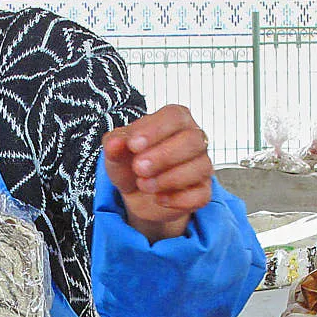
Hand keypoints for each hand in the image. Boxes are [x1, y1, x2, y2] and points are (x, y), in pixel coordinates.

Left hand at [102, 106, 214, 241]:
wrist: (136, 193)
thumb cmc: (131, 163)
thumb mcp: (117, 152)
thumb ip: (114, 145)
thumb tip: (114, 143)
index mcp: (175, 120)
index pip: (175, 116)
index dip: (155, 130)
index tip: (133, 145)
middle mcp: (193, 140)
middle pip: (192, 140)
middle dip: (164, 156)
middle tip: (139, 168)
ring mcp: (201, 166)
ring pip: (200, 167)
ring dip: (169, 179)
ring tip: (143, 184)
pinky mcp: (202, 191)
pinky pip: (200, 195)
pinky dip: (178, 199)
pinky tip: (159, 199)